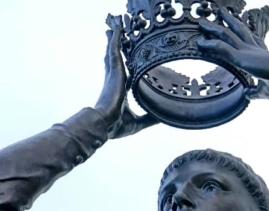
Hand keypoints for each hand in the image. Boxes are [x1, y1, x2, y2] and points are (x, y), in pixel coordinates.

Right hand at [94, 14, 158, 138]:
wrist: (104, 124)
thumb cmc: (116, 126)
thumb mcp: (139, 122)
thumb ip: (151, 118)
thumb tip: (164, 118)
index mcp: (119, 91)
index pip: (123, 75)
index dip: (125, 66)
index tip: (127, 60)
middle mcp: (115, 81)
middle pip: (115, 59)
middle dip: (115, 47)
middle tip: (114, 34)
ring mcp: (114, 75)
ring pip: (114, 51)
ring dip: (114, 38)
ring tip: (115, 25)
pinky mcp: (114, 70)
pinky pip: (114, 50)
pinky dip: (115, 38)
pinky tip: (116, 28)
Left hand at [197, 8, 268, 99]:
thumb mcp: (265, 91)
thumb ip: (255, 91)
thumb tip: (247, 93)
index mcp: (261, 55)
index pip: (251, 40)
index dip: (243, 32)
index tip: (238, 25)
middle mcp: (253, 49)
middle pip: (237, 31)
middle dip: (228, 21)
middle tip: (220, 13)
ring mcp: (246, 51)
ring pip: (226, 35)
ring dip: (213, 28)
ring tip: (202, 22)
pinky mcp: (240, 56)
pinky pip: (221, 48)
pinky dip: (210, 45)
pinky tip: (199, 42)